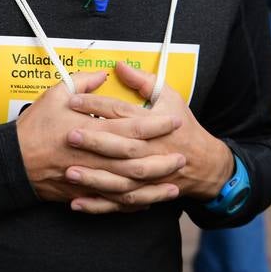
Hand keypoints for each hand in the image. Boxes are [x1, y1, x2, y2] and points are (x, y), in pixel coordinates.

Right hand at [16, 71, 184, 213]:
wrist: (12, 162)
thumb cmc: (34, 127)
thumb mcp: (55, 95)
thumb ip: (82, 82)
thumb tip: (103, 74)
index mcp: (90, 130)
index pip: (132, 128)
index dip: (156, 125)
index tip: (174, 120)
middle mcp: (93, 157)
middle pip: (136, 161)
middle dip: (162, 160)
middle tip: (182, 157)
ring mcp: (89, 179)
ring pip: (129, 187)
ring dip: (153, 187)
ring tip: (174, 185)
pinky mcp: (83, 194)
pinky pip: (112, 203)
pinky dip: (131, 204)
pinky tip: (147, 201)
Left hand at [64, 62, 234, 212]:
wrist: (202, 162)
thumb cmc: (182, 126)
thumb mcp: (169, 96)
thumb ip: (143, 81)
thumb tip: (120, 66)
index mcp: (153, 125)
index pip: (121, 113)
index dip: (97, 105)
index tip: (74, 100)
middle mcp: (149, 152)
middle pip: (119, 146)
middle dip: (94, 141)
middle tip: (69, 134)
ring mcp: (146, 177)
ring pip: (118, 180)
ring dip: (94, 178)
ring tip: (69, 171)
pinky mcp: (142, 194)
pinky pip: (118, 203)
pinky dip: (98, 205)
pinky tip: (76, 202)